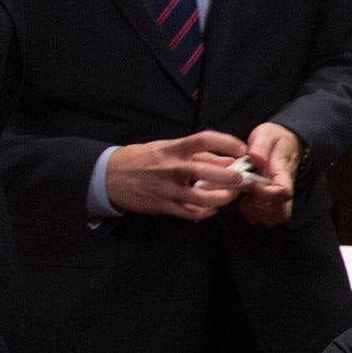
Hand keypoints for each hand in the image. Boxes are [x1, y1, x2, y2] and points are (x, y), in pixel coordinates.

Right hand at [105, 131, 251, 219]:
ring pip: (201, 197)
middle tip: (242, 180)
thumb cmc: (143, 159)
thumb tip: (229, 160)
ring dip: (221, 198)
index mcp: (173, 149)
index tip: (242, 150)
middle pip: (206, 172)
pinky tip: (212, 209)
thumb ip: (197, 154)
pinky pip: (189, 213)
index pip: (203, 139)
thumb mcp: (167, 148)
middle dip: (229, 177)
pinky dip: (205, 212)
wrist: (109, 176)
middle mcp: (170, 168)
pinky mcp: (161, 206)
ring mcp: (166, 189)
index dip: (226, 143)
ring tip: (230, 196)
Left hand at [236, 122, 303, 226]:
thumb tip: (255, 157)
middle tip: (247, 195)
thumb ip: (261, 145)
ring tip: (245, 198)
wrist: (287, 141)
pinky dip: (252, 213)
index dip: (265, 193)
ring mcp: (279, 197)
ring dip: (256, 213)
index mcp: (283, 172)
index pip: (283, 192)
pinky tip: (245, 200)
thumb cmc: (275, 138)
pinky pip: (264, 217)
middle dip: (260, 209)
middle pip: (281, 212)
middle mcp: (283, 188)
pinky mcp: (272, 201)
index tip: (251, 183)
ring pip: (273, 218)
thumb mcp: (267, 134)